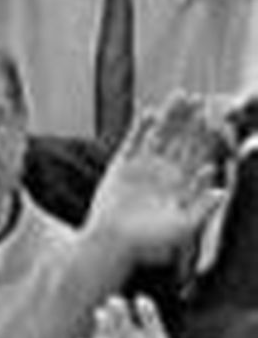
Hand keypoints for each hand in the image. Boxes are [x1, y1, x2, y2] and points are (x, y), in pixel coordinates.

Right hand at [84, 95, 227, 267]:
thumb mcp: (184, 228)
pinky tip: (148, 111)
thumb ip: (202, 208)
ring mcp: (144, 166)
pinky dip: (140, 125)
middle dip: (190, 119)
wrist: (115, 242)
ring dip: (170, 115)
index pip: (198, 155)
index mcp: (182, 185)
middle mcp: (165, 172)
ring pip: (160, 134)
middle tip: (199, 98)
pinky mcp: (123, 164)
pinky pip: (133, 139)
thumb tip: (222, 191)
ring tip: (179, 95)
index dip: (206, 136)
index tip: (214, 118)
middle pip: (181, 139)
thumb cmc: (151, 242)